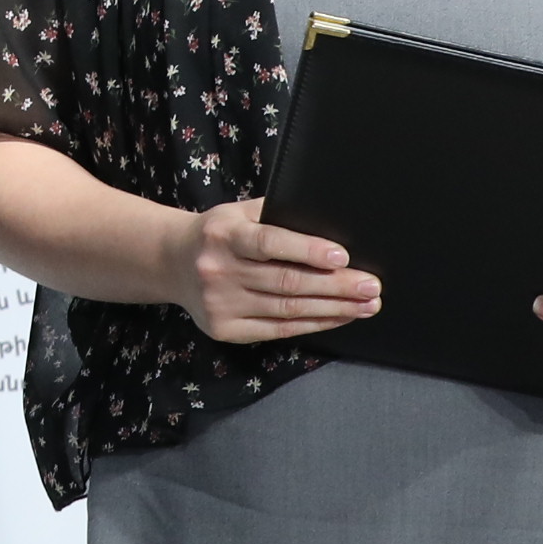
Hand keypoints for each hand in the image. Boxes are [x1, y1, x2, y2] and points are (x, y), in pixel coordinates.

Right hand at [177, 199, 378, 341]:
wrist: (171, 261)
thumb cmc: (220, 233)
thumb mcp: (239, 213)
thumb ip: (278, 216)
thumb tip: (332, 226)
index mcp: (223, 235)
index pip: (269, 244)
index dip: (307, 250)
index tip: (343, 256)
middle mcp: (218, 270)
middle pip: (287, 282)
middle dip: (336, 286)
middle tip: (371, 286)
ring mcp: (220, 304)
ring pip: (288, 310)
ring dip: (334, 309)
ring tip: (366, 305)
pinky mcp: (224, 329)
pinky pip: (278, 330)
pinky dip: (314, 324)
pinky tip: (338, 317)